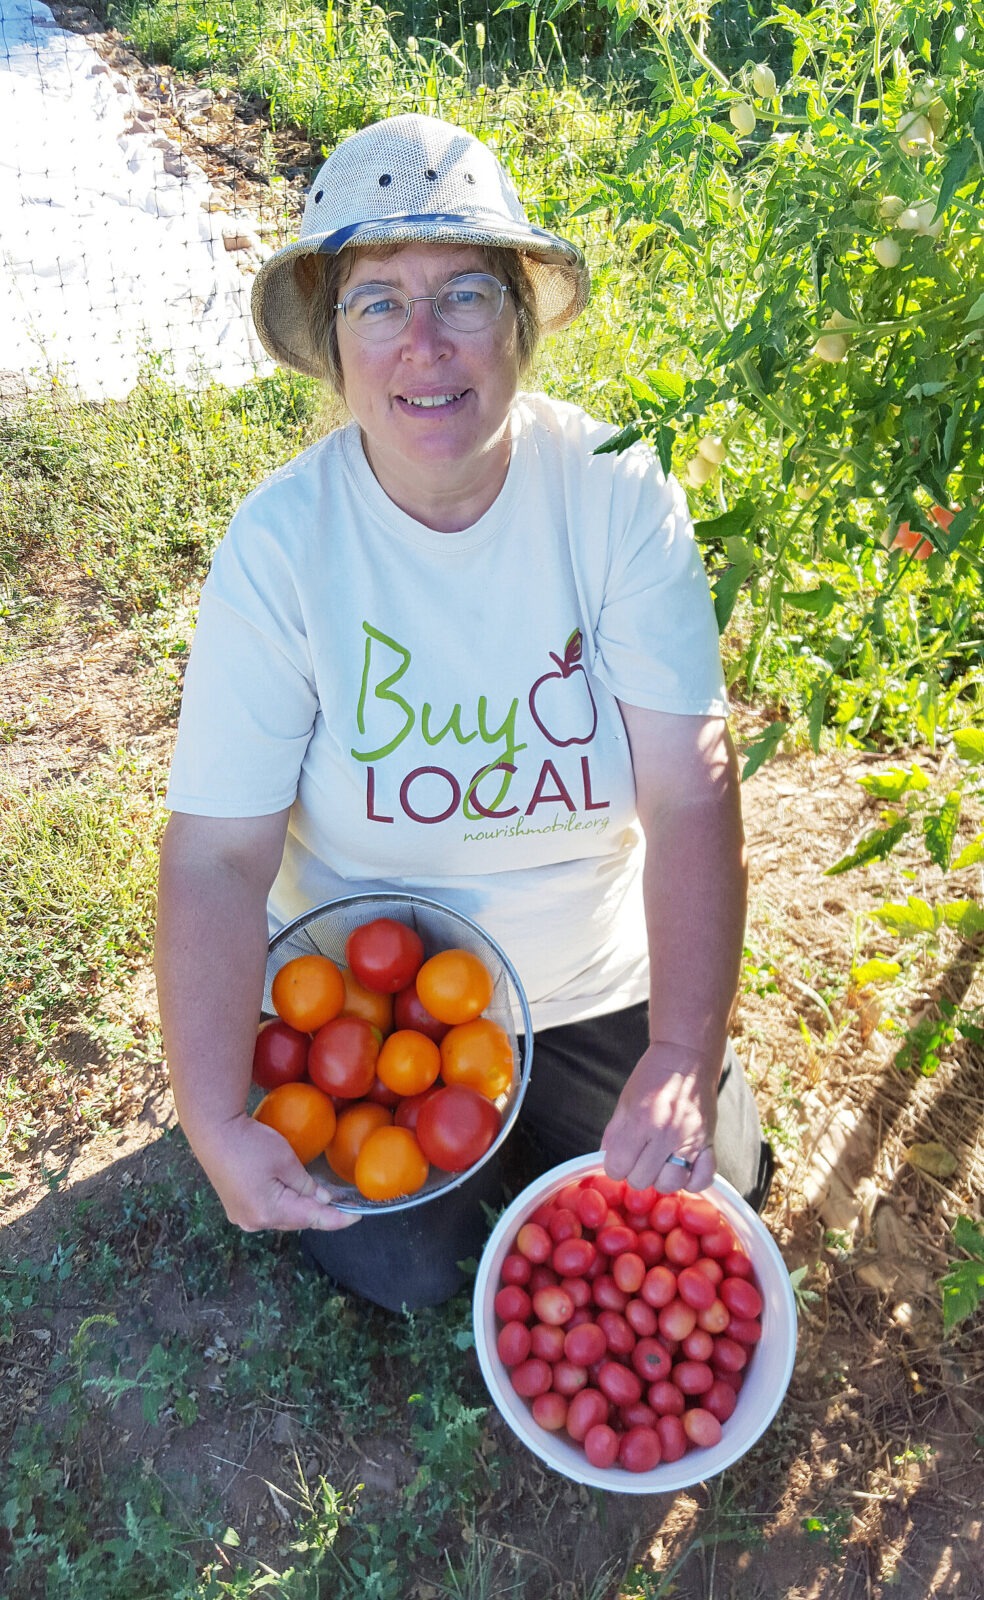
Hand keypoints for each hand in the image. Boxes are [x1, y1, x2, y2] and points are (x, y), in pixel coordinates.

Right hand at [193, 1113, 360, 1233]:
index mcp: (269, 1212)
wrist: (213, 1131)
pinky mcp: (236, 1207)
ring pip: (282, 1216)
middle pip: (297, 1221)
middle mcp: (255, 1222)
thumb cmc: (250, 1143)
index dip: (337, 1219)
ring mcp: (242, 1217)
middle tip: (340, 1202)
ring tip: (318, 1197)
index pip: (313, 1220)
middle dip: (318, 1212)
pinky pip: (268, 1210)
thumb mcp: (286, 1160)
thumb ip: (307, 1184)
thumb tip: (322, 1200)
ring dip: (300, 1208)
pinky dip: (284, 1203)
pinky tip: (292, 1193)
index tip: (357, 1217)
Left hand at [600, 1040, 718, 1193]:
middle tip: (640, 1156)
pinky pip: (701, 1180)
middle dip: (636, 1171)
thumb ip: (614, 1134)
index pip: (617, 1168)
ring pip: (670, 1185)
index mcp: (640, 1122)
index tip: (621, 1158)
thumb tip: (608, 1161)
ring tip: (660, 1162)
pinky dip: (691, 1181)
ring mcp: (689, 1141)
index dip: (615, 1166)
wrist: (686, 1058)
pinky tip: (682, 1169)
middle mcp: (665, 1135)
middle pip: (641, 1181)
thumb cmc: (653, 1077)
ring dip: (661, 1178)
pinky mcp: (709, 1143)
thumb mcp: (624, 1102)